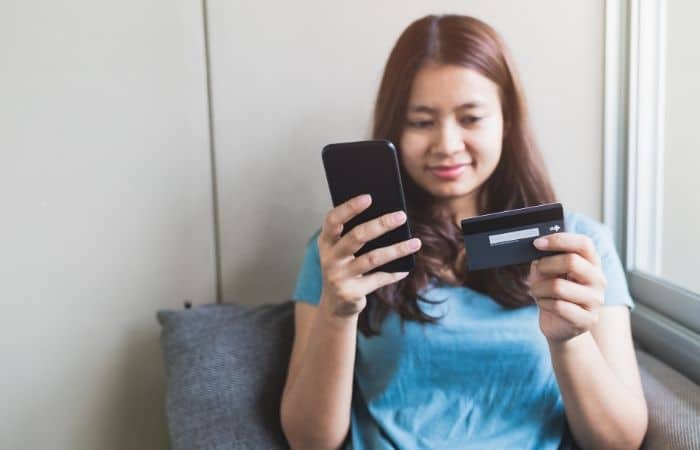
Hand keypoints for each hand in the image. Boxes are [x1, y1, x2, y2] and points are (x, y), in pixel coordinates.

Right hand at [317, 194, 421, 318]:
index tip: (369, 197)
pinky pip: (378, 279)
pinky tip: (405, 269)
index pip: (333, 220)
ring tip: (416, 242)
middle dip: (381, 224)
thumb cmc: (344, 267)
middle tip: (401, 216)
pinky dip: (393, 274)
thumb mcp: (343, 251)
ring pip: (372, 258)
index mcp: (326, 242)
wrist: (335, 305)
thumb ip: (355, 234)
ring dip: (396, 249)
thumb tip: (389, 217)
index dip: (349, 208)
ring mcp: (339, 276)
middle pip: (356, 236)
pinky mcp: (351, 292)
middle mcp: (329, 258)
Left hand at [528, 232, 607, 342]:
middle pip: (571, 262)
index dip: (559, 240)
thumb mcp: (549, 274)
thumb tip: (536, 252)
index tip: (537, 243)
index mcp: (592, 263)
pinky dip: (543, 303)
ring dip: (539, 288)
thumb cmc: (554, 295)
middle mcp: (598, 280)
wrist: (561, 327)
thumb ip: (545, 261)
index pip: (583, 243)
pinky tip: (543, 304)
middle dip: (545, 264)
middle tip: (537, 270)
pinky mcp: (587, 320)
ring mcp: (595, 301)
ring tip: (537, 291)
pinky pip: (558, 306)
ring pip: (558, 286)